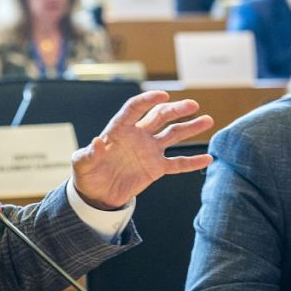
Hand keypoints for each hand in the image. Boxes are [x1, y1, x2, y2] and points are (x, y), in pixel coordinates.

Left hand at [71, 90, 213, 209]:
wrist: (96, 195)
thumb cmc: (86, 174)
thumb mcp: (82, 164)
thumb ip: (89, 153)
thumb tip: (97, 142)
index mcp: (118, 130)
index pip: (134, 109)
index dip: (147, 101)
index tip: (163, 95)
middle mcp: (137, 136)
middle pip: (159, 117)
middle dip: (176, 110)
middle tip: (192, 105)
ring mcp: (149, 151)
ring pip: (173, 134)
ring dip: (189, 127)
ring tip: (207, 120)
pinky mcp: (156, 168)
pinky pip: (177, 163)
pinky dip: (192, 162)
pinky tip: (208, 158)